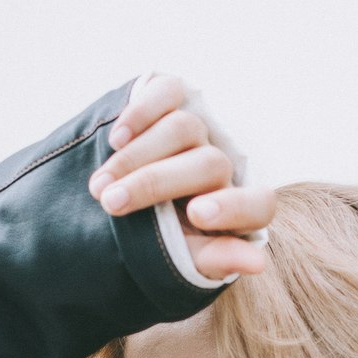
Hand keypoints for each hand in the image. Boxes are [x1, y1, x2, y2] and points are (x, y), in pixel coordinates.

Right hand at [88, 74, 275, 280]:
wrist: (120, 210)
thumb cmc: (160, 243)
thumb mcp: (185, 259)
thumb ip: (215, 260)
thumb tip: (257, 264)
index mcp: (237, 209)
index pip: (258, 204)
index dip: (233, 207)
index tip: (197, 214)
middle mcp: (223, 166)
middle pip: (205, 164)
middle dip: (153, 183)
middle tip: (110, 204)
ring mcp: (200, 131)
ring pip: (181, 129)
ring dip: (134, 158)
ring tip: (99, 187)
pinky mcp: (175, 100)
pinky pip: (168, 92)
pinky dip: (140, 113)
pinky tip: (115, 140)